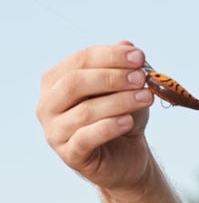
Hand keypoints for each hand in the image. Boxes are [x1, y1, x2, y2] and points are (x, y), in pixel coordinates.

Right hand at [37, 42, 156, 190]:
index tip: (139, 57)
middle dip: (112, 78)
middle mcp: (48, 104)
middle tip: (141, 78)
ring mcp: (54, 131)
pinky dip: (109, 127)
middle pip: (75, 83)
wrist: (128, 158)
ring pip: (84, 111)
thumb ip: (122, 68)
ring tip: (145, 98)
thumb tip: (126, 44)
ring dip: (119, 102)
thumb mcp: (126, 90)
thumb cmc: (122, 118)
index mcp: (56, 81)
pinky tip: (129, 121)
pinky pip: (86, 138)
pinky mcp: (69, 154)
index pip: (79, 60)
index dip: (110, 56)